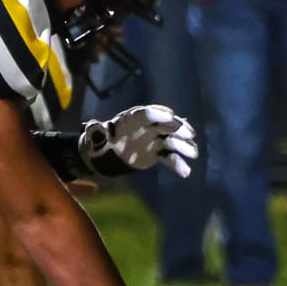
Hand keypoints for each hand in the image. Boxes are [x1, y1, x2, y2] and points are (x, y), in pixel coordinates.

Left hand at [84, 105, 198, 176]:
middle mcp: (147, 126)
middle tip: (189, 133)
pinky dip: (178, 164)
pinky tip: (186, 172)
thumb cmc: (102, 140)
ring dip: (183, 146)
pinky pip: (170, 157)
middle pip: (165, 125)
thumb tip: (93, 127)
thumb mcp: (97, 136)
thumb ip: (97, 132)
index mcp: (133, 118)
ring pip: (172, 141)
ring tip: (193, 154)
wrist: (109, 153)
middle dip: (178, 128)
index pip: (147, 113)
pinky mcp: (158, 152)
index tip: (171, 116)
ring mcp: (155, 139)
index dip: (159, 114)